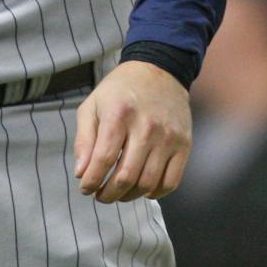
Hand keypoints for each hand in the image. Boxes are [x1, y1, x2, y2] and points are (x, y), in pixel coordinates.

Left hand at [74, 61, 191, 203]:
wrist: (159, 70)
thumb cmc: (120, 90)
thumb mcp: (92, 106)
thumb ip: (84, 140)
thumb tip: (81, 173)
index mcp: (119, 115)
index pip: (102, 160)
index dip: (91, 182)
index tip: (85, 187)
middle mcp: (146, 127)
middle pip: (125, 177)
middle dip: (107, 194)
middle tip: (100, 195)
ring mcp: (168, 137)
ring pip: (147, 183)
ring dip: (128, 196)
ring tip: (119, 193)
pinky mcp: (184, 144)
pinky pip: (171, 181)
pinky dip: (155, 193)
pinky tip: (143, 189)